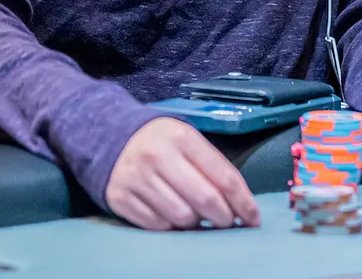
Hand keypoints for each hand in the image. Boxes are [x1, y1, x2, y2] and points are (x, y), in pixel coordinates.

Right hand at [106, 117, 259, 230]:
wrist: (107, 135)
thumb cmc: (159, 141)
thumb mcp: (186, 139)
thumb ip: (211, 166)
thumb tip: (239, 205)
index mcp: (181, 137)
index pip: (224, 177)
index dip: (244, 203)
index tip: (253, 219)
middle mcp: (158, 156)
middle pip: (206, 201)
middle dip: (224, 218)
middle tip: (228, 222)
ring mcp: (137, 178)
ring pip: (182, 218)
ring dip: (196, 223)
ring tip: (197, 216)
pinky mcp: (120, 198)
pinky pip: (158, 226)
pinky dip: (171, 226)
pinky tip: (172, 215)